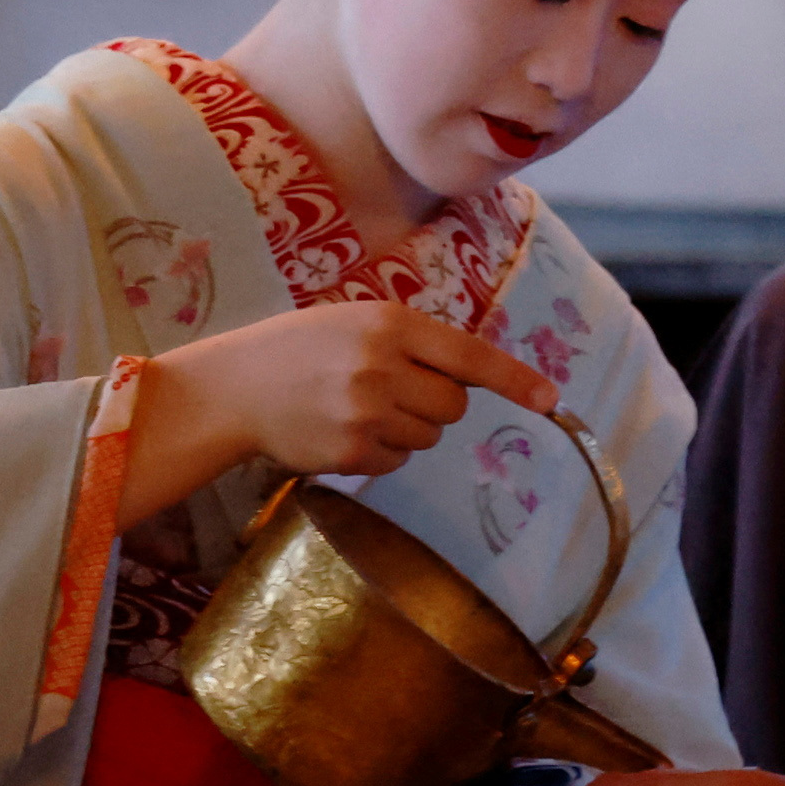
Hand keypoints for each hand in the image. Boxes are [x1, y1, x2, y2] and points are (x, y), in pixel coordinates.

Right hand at [152, 302, 550, 487]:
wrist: (235, 388)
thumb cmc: (299, 350)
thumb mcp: (355, 323)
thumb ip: (411, 342)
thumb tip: (471, 377)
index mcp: (389, 324)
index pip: (468, 355)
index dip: (513, 379)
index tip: (549, 400)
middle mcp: (382, 366)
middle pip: (454, 406)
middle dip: (436, 405)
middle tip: (391, 392)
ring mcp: (366, 412)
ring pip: (427, 437)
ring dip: (405, 429)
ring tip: (357, 409)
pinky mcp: (351, 452)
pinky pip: (396, 462)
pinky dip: (378, 453)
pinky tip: (342, 432)